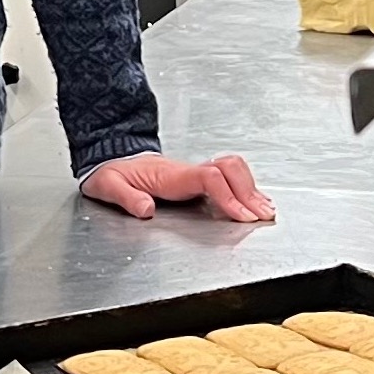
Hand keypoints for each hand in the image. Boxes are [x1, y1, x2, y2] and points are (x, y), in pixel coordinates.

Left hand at [80, 152, 271, 223]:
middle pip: (229, 170)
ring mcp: (194, 173)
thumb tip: (145, 209)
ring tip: (266, 211)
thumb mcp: (107, 186)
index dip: (228, 196)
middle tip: (263, 216)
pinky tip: (254, 202)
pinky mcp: (197, 179)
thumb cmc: (112, 173)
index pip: (208, 177)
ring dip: (251, 189)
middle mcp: (187, 171)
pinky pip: (228, 178)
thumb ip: (126, 197)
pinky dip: (245, 189)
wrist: (112, 157)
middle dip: (249, 193)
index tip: (241, 216)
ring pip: (232, 171)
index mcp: (169, 175)